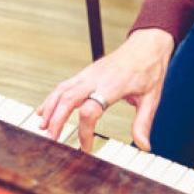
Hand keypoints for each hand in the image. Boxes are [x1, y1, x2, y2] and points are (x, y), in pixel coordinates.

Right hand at [35, 28, 174, 151]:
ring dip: (49, 109)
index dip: (84, 131)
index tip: (86, 148)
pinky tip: (45, 110)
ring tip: (42, 127)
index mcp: (112, 86)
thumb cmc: (150, 68)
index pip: (89, 111)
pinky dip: (52, 98)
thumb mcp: (151, 98)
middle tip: (51, 140)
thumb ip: (143, 123)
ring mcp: (89, 74)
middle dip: (56, 120)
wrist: (148, 45)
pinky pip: (64, 85)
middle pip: (68, 99)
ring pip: (62, 90)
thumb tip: (144, 146)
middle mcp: (96, 78)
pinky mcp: (86, 72)